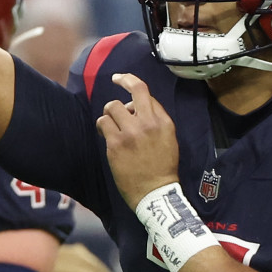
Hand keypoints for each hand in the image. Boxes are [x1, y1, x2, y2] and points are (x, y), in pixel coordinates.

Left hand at [98, 73, 180, 209]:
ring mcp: (131, 133)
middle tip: (114, 80)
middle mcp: (148, 123)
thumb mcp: (168, 138)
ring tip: (113, 124)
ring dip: (110, 113)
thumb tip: (135, 104)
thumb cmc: (162, 166)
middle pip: (132, 91)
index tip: (122, 78)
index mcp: (163, 122)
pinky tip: (107, 134)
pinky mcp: (116, 144)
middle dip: (121, 81)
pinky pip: (103, 123)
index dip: (131, 82)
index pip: (145, 92)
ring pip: (112, 106)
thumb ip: (155, 118)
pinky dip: (103, 126)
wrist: (155, 192)